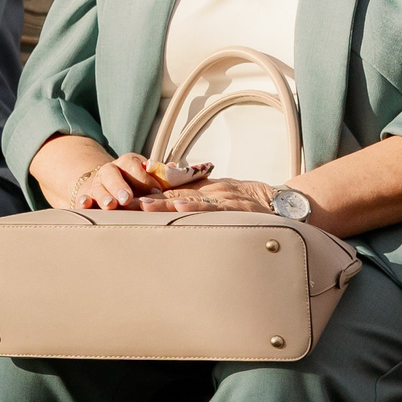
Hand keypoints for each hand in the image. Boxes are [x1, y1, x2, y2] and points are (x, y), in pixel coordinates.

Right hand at [55, 151, 210, 209]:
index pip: (135, 165)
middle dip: (120, 185)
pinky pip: (82, 197)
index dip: (143, 176)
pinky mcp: (86, 196)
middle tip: (127, 198)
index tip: (153, 189)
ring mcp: (97, 183)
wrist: (104, 183)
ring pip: (98, 186)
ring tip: (109, 206)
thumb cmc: (136, 183)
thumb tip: (203, 169)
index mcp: (131, 164)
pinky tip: (84, 206)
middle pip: (114, 173)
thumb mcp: (153, 177)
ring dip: (103, 195)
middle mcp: (113, 171)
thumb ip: (172, 175)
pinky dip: (82, 201)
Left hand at [138, 177, 272, 213]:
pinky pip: (214, 209)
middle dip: (147, 201)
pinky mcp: (235, 208)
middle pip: (172, 195)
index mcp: (201, 192)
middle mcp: (208, 193)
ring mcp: (220, 200)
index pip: (168, 192)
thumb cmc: (247, 202)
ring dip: (165, 205)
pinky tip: (182, 208)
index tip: (123, 201)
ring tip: (145, 206)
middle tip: (125, 204)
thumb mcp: (218, 196)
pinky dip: (197, 208)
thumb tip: (170, 207)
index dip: (145, 196)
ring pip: (188, 200)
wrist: (277, 200)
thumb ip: (196, 199)